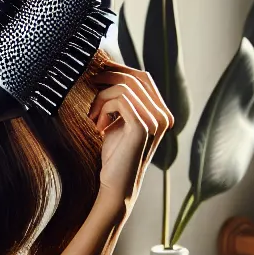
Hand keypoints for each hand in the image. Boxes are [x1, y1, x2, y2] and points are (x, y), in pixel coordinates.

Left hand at [87, 62, 171, 203]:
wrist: (116, 185)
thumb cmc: (115, 154)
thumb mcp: (119, 121)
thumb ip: (121, 100)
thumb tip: (108, 71)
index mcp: (162, 113)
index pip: (144, 77)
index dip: (120, 69)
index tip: (97, 71)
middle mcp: (164, 115)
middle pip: (136, 77)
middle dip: (109, 76)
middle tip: (89, 85)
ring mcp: (156, 121)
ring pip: (124, 87)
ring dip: (101, 97)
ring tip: (93, 117)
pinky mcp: (142, 127)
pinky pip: (119, 99)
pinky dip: (102, 106)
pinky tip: (97, 124)